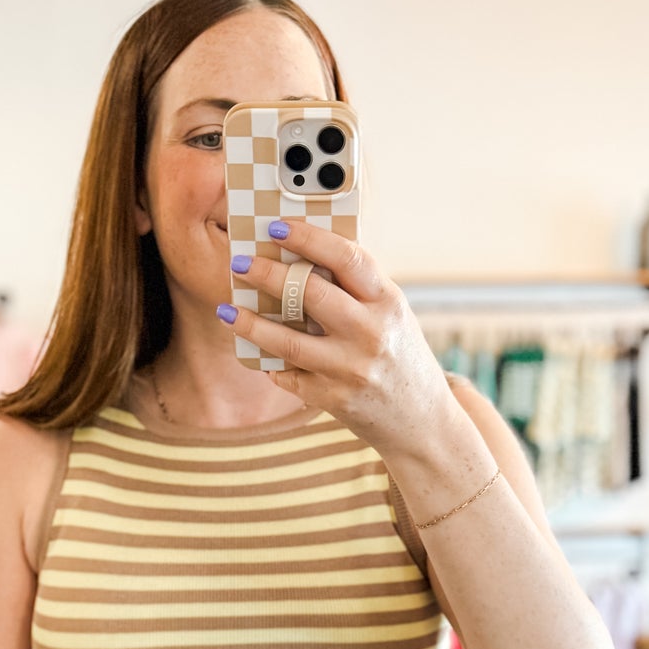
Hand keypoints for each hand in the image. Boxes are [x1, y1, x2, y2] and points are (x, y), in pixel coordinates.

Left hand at [218, 216, 455, 462]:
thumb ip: (356, 290)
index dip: (308, 237)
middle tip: (240, 262)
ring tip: (227, 310)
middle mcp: (371, 334)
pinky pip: (289, 376)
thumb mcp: (391, 315)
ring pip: (288, 342)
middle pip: (310, 294)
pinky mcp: (334, 399)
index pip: (346, 257)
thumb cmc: (400, 356)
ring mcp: (351, 369)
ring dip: (250, 324)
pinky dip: (271, 364)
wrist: (421, 421)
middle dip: (268, 274)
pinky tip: (259, 355)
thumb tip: (302, 257)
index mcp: (387, 302)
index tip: (276, 227)